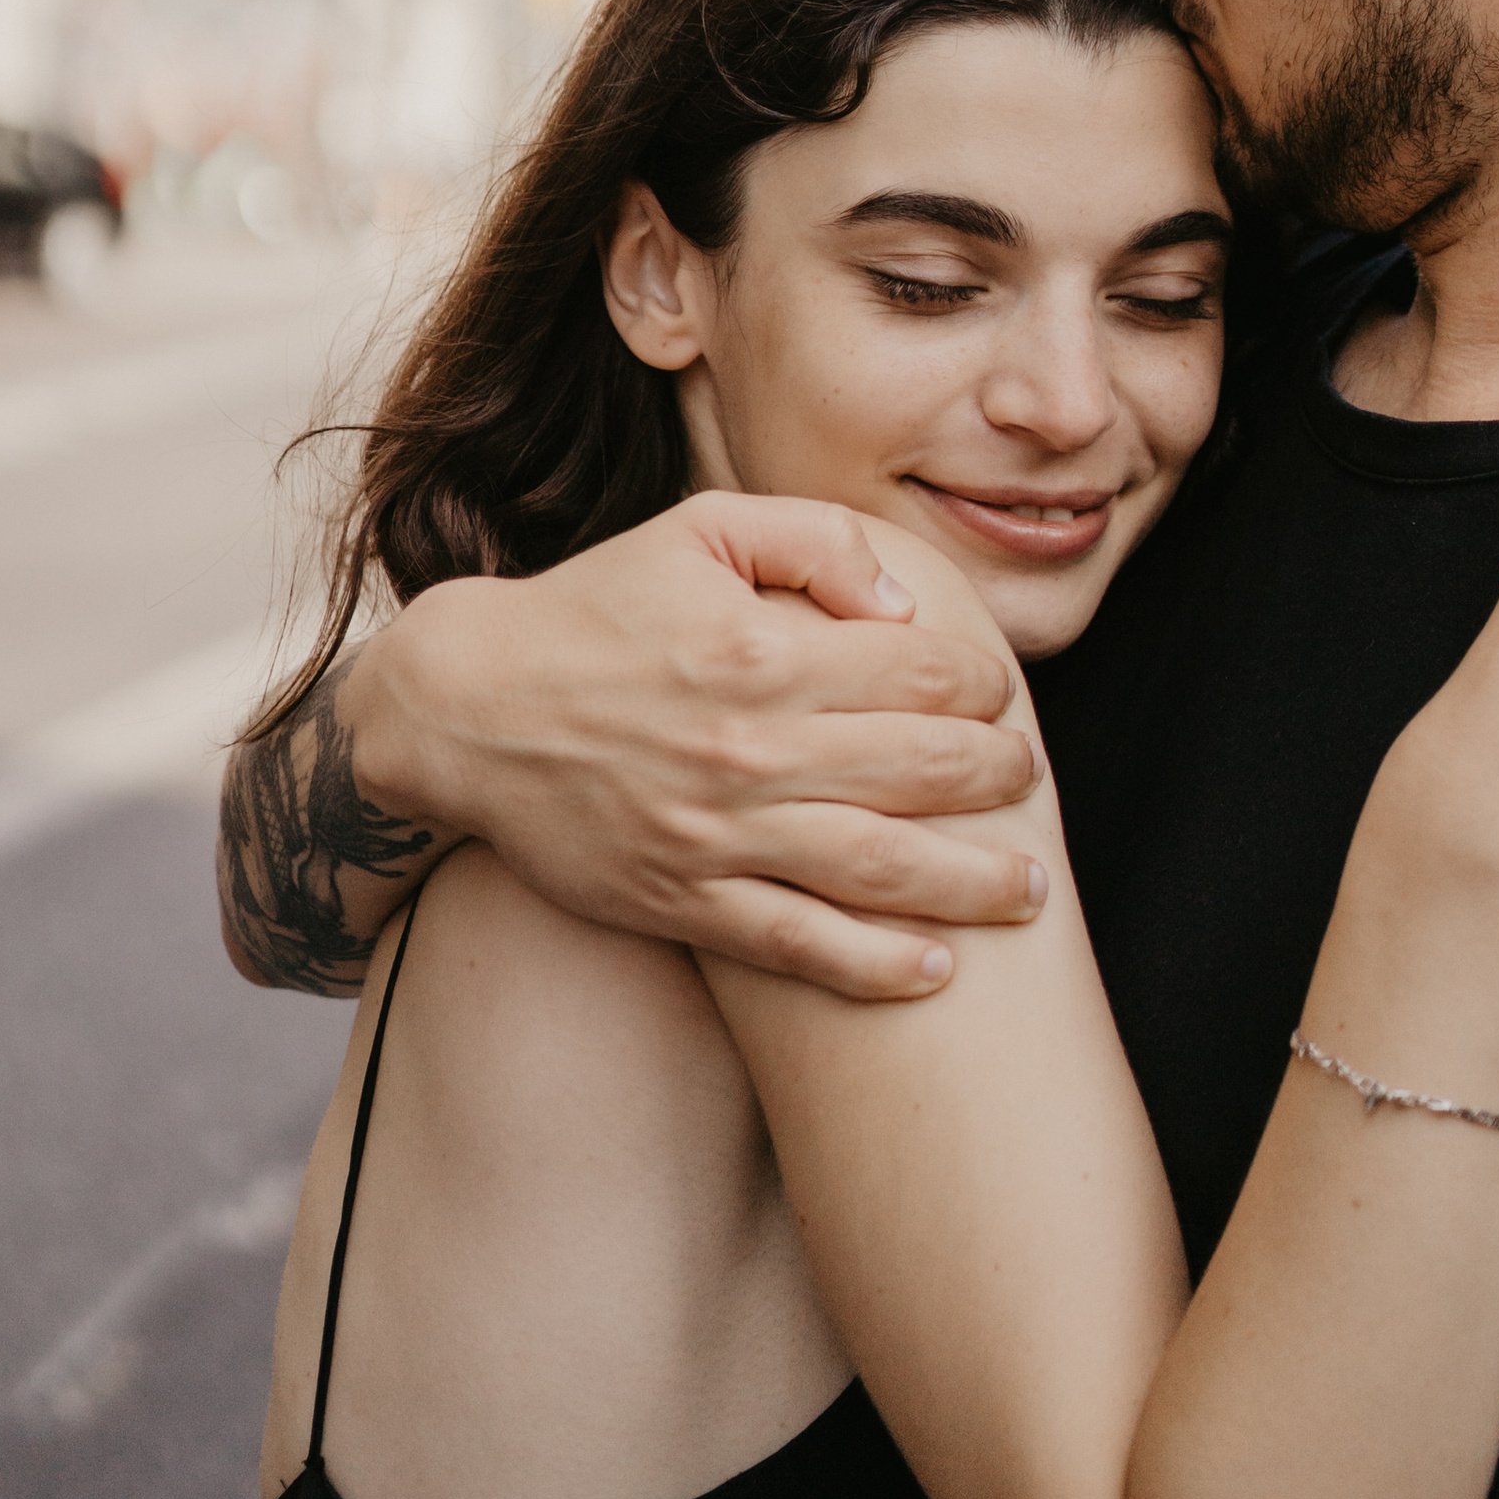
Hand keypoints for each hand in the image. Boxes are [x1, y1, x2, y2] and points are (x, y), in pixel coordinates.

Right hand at [360, 492, 1048, 995]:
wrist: (469, 708)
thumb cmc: (594, 608)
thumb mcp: (699, 529)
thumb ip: (813, 539)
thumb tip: (905, 603)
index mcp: (761, 651)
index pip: (918, 671)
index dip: (981, 682)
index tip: (1000, 692)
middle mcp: (750, 750)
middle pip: (919, 770)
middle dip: (996, 777)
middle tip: (1028, 779)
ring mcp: (718, 836)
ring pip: (878, 870)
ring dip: (970, 884)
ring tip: (1028, 890)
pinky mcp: (684, 902)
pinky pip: (799, 946)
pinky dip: (875, 966)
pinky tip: (936, 970)